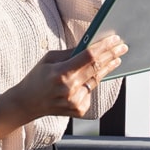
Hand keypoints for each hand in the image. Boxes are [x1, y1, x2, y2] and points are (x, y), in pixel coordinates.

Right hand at [0, 34, 126, 136]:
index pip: (89, 56)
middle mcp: (69, 88)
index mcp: (61, 73)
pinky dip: (92, 83)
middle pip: (97, 68)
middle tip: (122, 46)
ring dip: (108, 68)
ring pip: (96, 80)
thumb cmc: (37, 77)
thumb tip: (91, 44)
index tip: (115, 39)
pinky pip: (90, 92)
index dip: (104, 47)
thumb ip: (70, 53)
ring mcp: (75, 101)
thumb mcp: (49, 59)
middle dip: (112, 55)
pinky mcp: (79, 110)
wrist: (27, 103)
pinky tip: (88, 79)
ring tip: (117, 59)